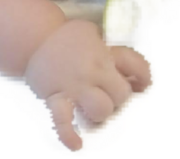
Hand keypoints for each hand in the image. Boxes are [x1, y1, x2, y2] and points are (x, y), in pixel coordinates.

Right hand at [23, 19, 154, 151]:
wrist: (35, 37)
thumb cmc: (68, 37)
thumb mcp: (95, 34)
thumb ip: (112, 51)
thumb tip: (132, 74)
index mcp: (106, 51)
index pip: (137, 66)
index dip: (144, 77)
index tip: (141, 82)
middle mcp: (94, 69)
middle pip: (120, 94)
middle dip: (116, 96)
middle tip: (104, 90)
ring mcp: (75, 86)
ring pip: (101, 110)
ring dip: (99, 112)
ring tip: (89, 107)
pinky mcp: (55, 98)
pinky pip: (63, 121)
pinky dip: (69, 135)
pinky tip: (76, 144)